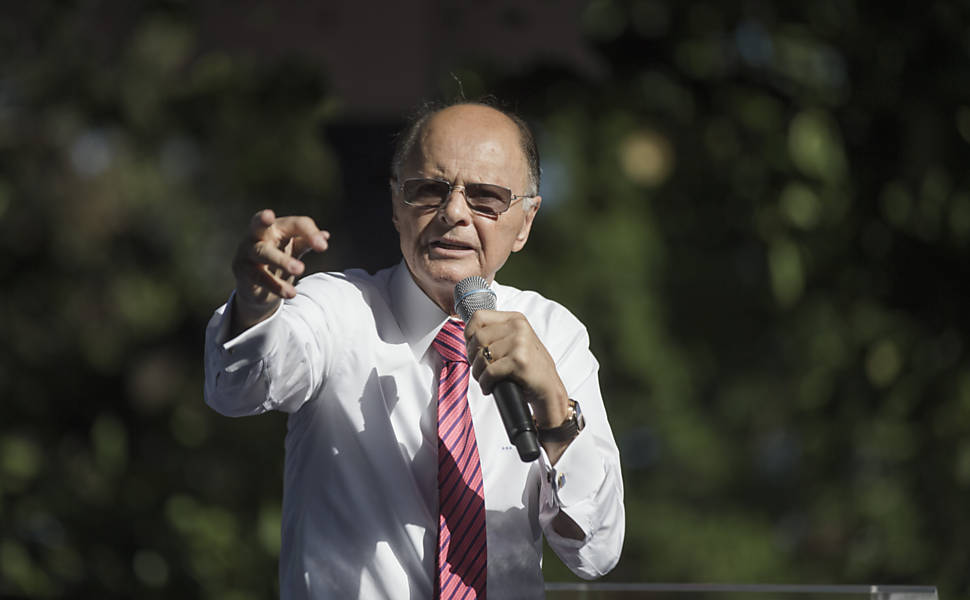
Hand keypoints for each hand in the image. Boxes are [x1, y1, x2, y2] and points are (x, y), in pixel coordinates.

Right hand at [230, 209, 329, 332]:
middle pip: (259, 224)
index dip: (309, 232)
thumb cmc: (278, 258)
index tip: (323, 247)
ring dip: (281, 259)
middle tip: (269, 215)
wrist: (258, 287)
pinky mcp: (242, 272)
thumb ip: (306, 242)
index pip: (294, 223)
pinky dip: (276, 286)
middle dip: (262, 219)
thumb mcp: (293, 249)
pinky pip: (259, 277)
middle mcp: (256, 236)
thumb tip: (325, 236)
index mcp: (274, 227)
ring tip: (300, 269)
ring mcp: (246, 253)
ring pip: (262, 252)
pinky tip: (291, 293)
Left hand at [464, 311, 568, 429]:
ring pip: (482, 356)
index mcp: (516, 319)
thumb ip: (497, 333)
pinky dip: (485, 383)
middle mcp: (518, 327)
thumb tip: (467, 334)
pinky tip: (489, 388)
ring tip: (486, 380)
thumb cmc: (529, 367)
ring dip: (478, 373)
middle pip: (478, 337)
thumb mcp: (516, 341)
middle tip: (480, 369)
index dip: (469, 334)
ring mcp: (520, 343)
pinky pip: (489, 372)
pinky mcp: (519, 362)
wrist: (549, 389)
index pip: (479, 316)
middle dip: (473, 357)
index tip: (474, 349)